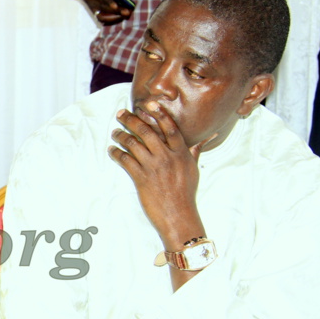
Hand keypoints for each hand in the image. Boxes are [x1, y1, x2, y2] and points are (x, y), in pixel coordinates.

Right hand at [80, 0, 130, 24]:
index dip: (107, 2)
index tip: (116, 6)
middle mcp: (88, 0)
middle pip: (102, 8)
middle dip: (115, 11)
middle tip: (128, 12)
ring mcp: (90, 7)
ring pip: (101, 17)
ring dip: (114, 18)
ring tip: (126, 15)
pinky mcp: (94, 11)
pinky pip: (102, 18)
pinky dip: (111, 19)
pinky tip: (121, 17)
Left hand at [107, 102, 210, 251]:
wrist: (178, 215)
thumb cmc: (186, 193)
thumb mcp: (193, 169)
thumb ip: (195, 151)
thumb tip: (208, 137)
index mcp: (181, 153)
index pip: (170, 127)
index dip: (159, 114)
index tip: (148, 104)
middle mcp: (167, 157)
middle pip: (147, 131)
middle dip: (131, 120)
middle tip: (120, 113)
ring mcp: (154, 167)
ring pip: (133, 144)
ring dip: (121, 136)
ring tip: (115, 132)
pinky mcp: (141, 178)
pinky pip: (125, 160)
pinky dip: (116, 153)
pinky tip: (111, 150)